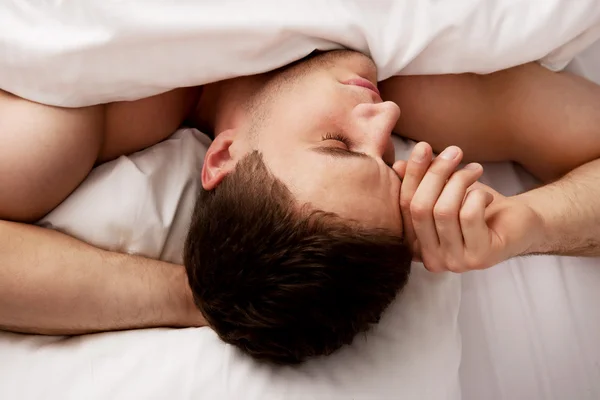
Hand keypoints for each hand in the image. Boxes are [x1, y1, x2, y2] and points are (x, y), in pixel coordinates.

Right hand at [393, 142, 542, 272]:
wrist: (519, 223)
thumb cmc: (476, 207)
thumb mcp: (443, 190)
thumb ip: (419, 182)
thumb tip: (398, 167)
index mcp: (415, 245)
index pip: (404, 206)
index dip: (412, 175)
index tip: (423, 147)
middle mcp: (431, 259)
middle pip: (420, 208)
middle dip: (436, 173)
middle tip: (455, 152)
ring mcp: (455, 262)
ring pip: (444, 211)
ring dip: (460, 181)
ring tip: (475, 170)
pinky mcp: (480, 257)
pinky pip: (468, 217)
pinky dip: (477, 197)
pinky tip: (486, 196)